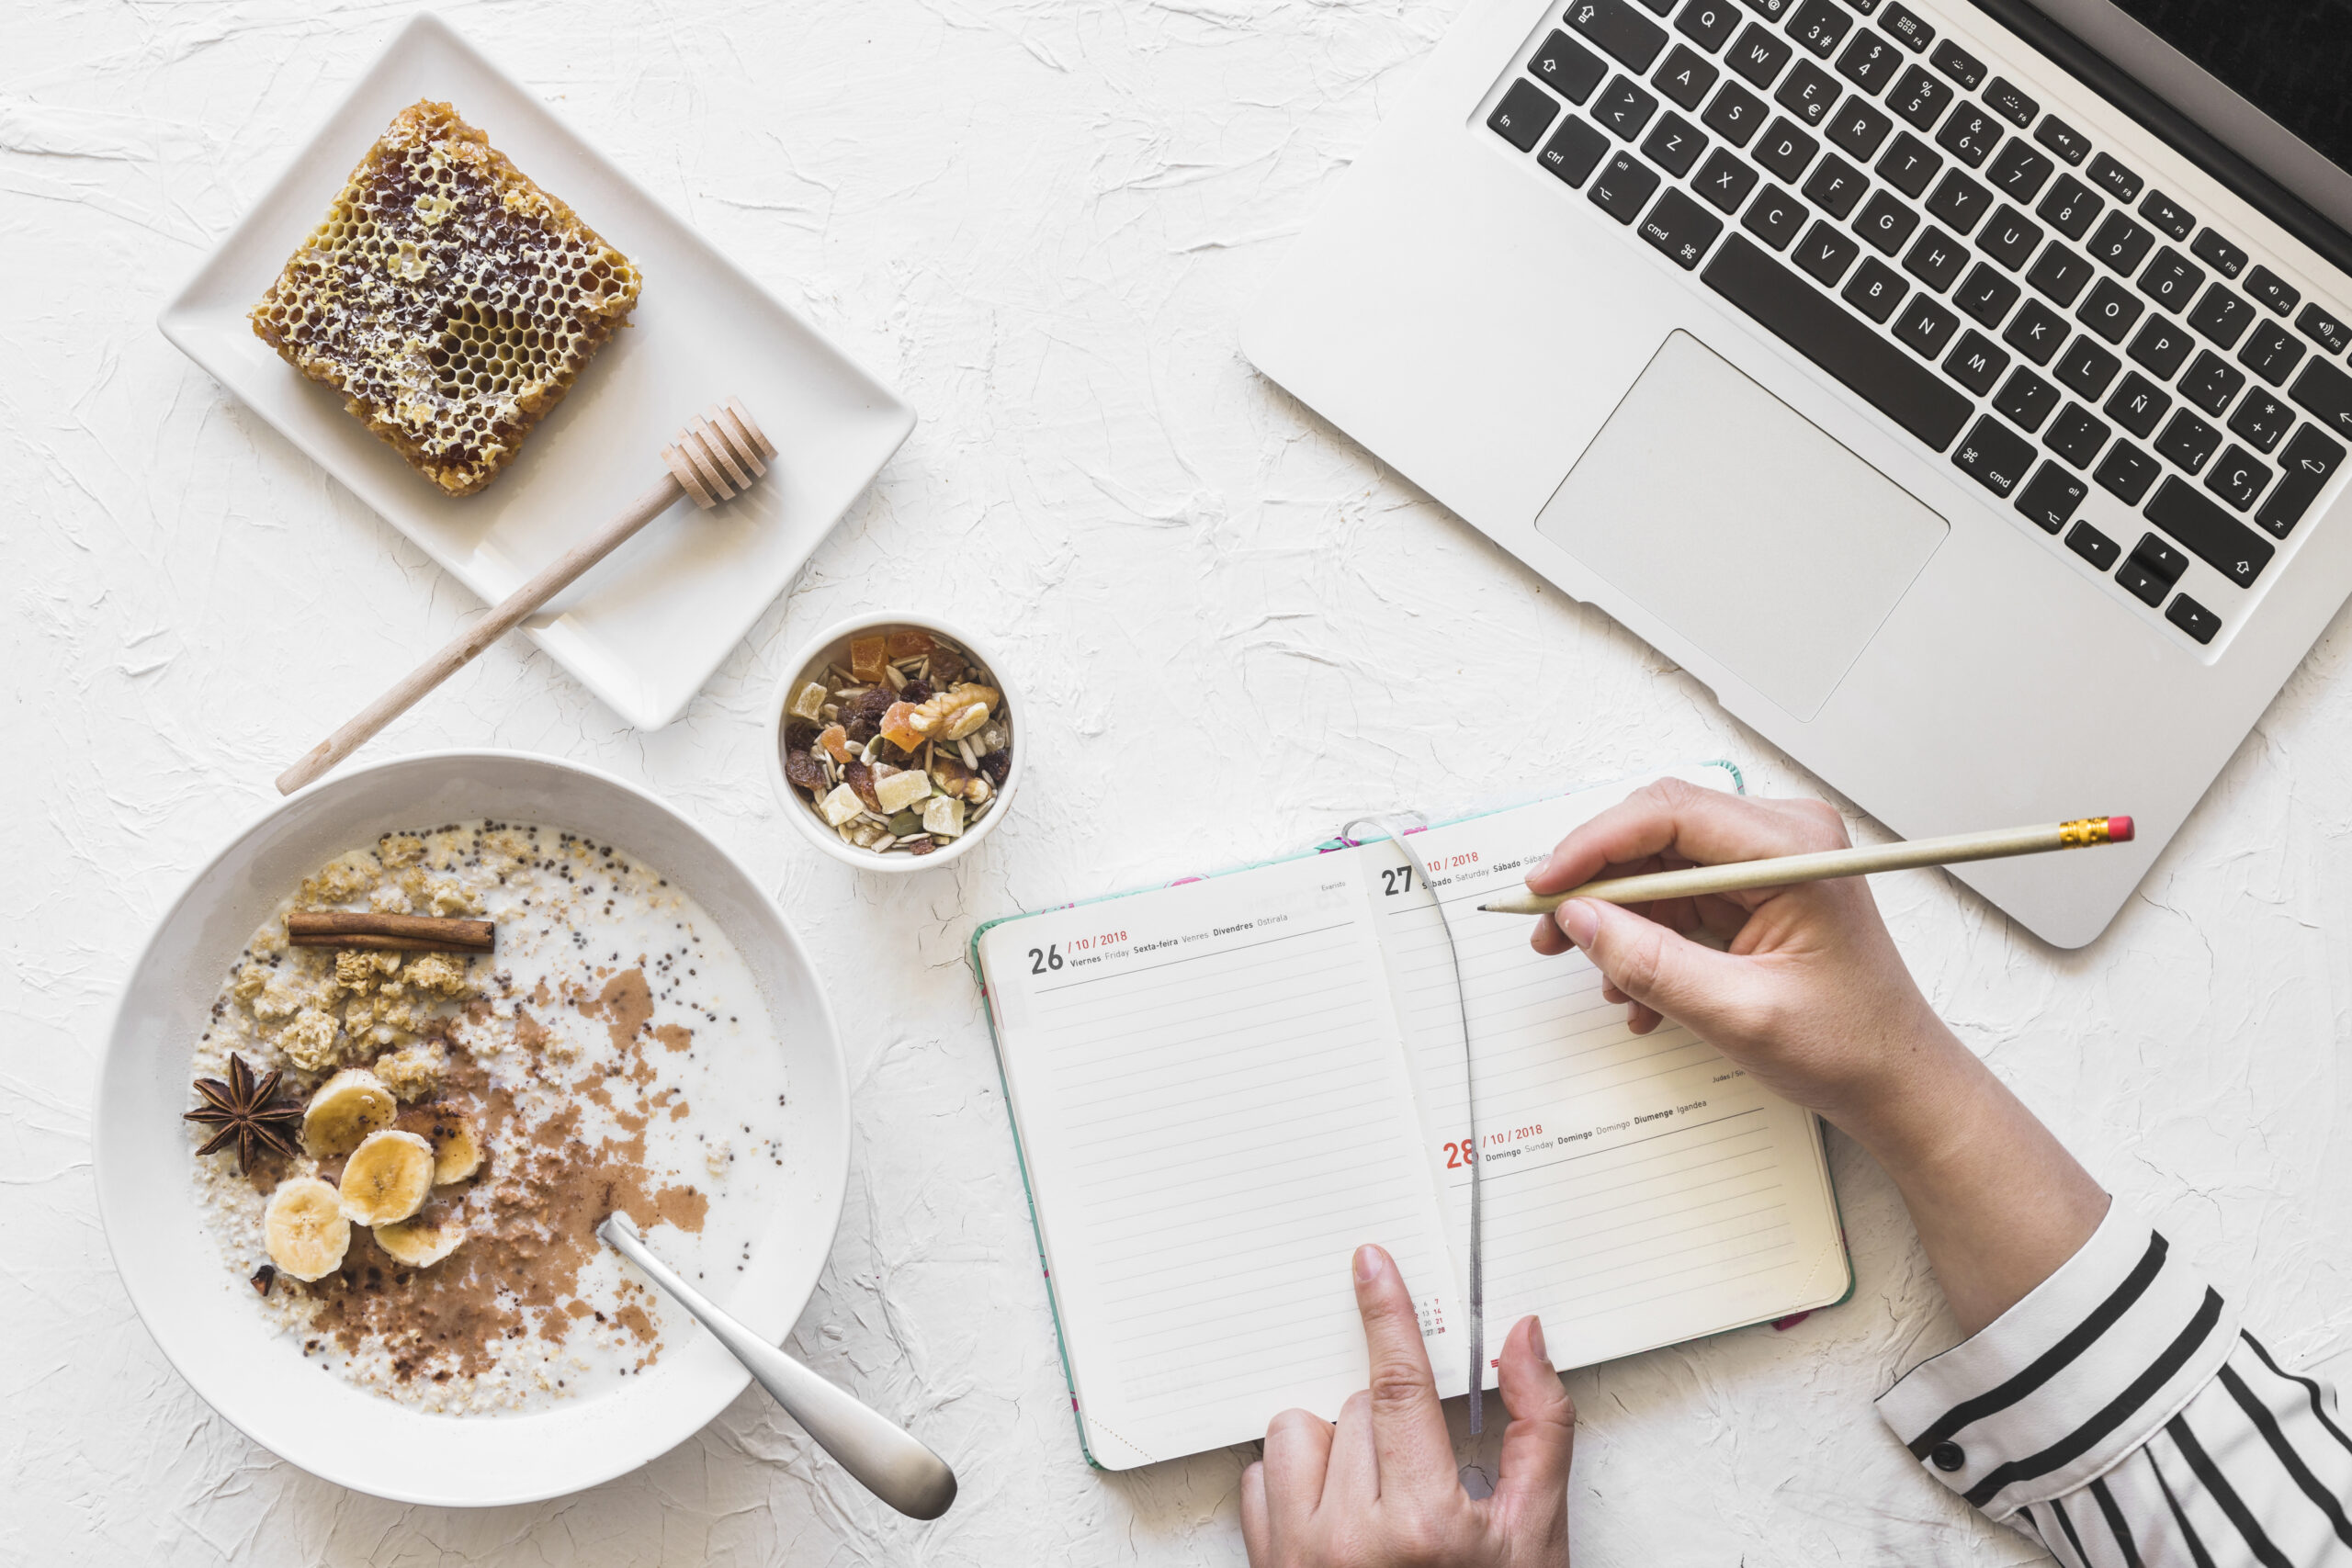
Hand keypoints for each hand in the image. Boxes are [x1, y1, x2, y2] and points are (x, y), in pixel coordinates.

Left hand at [1241, 1245, 1572, 1567]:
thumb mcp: (1536, 1535)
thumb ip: (1539, 1425)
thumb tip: (1521, 1338)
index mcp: (1424, 1525)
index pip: (1397, 1387)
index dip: (1385, 1314)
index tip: (1370, 1265)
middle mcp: (1349, 1541)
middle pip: (1357, 1406)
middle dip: (1396, 1424)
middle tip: (1427, 1477)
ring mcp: (1298, 1556)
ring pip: (1300, 1430)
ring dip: (1338, 1446)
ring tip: (1378, 1495)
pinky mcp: (1266, 1564)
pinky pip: (1261, 1476)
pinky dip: (1297, 1482)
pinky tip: (1338, 1515)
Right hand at [1525, 777, 1953, 1128]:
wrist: (1895, 1082)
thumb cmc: (1850, 1045)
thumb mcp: (1739, 1013)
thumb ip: (1652, 965)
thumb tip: (1580, 920)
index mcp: (1794, 850)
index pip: (1669, 813)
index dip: (1594, 845)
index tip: (1546, 885)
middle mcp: (1782, 839)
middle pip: (1656, 833)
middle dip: (1596, 885)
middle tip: (1550, 930)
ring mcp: (1768, 863)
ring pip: (1660, 867)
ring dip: (1619, 921)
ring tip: (1598, 974)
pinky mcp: (1755, 891)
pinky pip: (1678, 898)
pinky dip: (1647, 940)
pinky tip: (1638, 990)